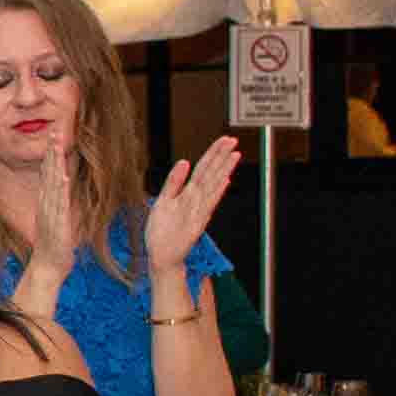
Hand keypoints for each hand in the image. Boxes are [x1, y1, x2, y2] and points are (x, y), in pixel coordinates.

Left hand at [140, 134, 243, 275]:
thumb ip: (173, 181)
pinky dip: (215, 194)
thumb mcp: (163, 200)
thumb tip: (184, 161)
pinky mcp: (195, 225)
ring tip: (234, 156)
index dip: (213, 153)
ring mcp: (197, 211)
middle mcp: (195, 200)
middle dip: (222, 156)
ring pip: (212, 186)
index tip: (225, 140)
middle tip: (233, 140)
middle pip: (211, 173)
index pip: (203, 168)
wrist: (160, 256)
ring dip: (223, 170)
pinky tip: (223, 182)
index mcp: (187, 193)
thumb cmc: (162, 231)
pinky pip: (206, 206)